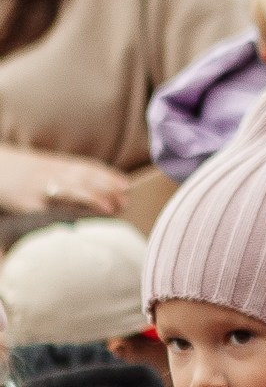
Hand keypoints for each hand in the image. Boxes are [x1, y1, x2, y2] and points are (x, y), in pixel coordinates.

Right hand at [0, 140, 128, 218]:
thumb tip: (97, 190)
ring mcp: (37, 188)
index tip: (126, 185)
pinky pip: (47, 211)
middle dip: (105, 188)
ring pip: (68, 191)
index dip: (108, 175)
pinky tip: (79, 222)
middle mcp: (49, 173)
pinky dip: (64, 215)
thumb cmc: (18, 172)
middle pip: (81, 178)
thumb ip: (66, 174)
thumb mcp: (43, 167)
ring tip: (109, 209)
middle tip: (124, 200)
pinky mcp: (26, 204)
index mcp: (55, 164)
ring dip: (91, 199)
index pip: (85, 167)